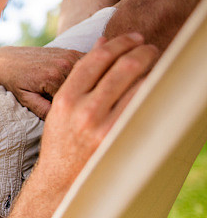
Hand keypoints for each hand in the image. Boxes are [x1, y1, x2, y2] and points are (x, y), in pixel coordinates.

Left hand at [0, 46, 83, 118]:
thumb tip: (62, 120)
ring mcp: (70, 55)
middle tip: (70, 105)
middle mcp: (64, 64)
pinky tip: (79, 83)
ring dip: (86, 85)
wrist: (6, 61)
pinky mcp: (71, 52)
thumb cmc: (14, 83)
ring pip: (90, 75)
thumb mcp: (26, 100)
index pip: (76, 99)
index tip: (66, 113)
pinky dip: (87, 74)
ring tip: (73, 94)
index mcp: (53, 78)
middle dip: (80, 97)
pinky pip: (88, 65)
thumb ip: (43, 110)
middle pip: (85, 86)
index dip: (72, 108)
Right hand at [39, 33, 158, 186]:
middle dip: (142, 51)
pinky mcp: (120, 139)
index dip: (119, 43)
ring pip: (139, 85)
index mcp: (66, 98)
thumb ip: (81, 76)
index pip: (97, 58)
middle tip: (151, 48)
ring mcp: (104, 127)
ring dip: (152, 70)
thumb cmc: (62, 140)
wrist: (61, 179)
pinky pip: (144, 107)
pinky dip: (152, 92)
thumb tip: (103, 43)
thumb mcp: (62, 106)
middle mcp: (84, 110)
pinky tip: (155, 86)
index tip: (133, 38)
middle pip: (122, 67)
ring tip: (157, 65)